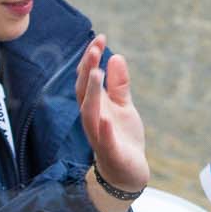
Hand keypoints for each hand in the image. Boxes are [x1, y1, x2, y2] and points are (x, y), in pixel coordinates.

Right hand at [77, 37, 147, 211]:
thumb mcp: (123, 106)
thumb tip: (116, 57)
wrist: (127, 173)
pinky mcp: (110, 153)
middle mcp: (92, 119)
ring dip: (92, 94)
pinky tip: (106, 117)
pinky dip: (104, 130)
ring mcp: (99, 136)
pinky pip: (104, 141)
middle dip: (87, 70)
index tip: (100, 38)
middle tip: (95, 48)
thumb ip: (119, 84)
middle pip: (84, 92)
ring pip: (89, 114)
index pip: (87, 79)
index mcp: (95, 106)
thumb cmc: (122, 138)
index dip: (91, 58)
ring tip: (97, 73)